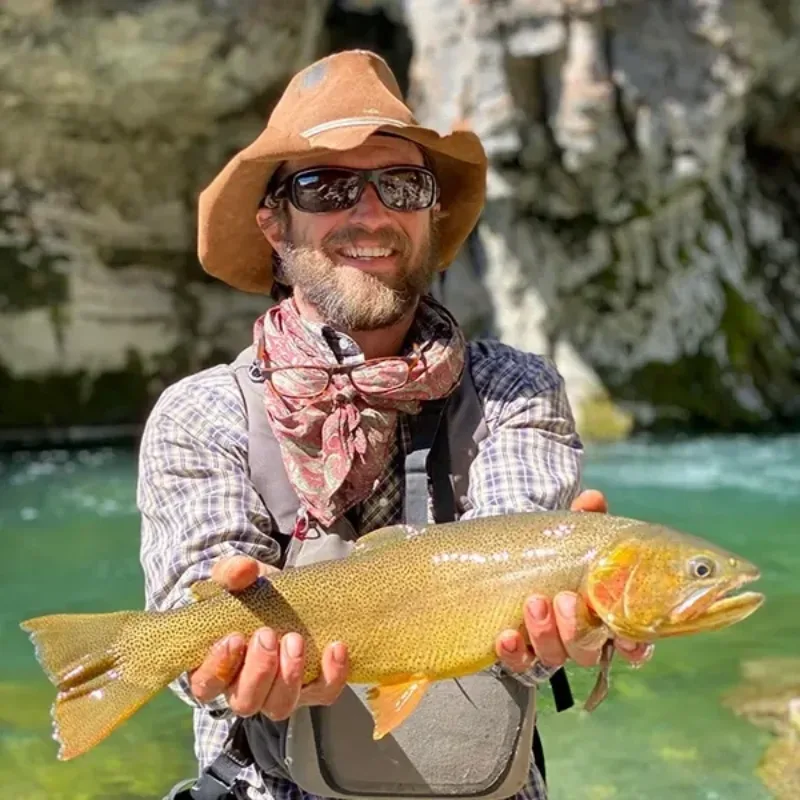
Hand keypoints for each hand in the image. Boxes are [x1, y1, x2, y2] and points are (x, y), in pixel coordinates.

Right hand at [188, 555, 348, 719]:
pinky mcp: (311, 688)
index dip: (218, 668)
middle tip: (268, 635)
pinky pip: (323, 693)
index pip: (206, 685)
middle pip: (245, 702)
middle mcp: (244, 689)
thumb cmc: (247, 595)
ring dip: (289, 676)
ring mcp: (279, 692)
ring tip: (296, 640)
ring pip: (280, 705)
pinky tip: (335, 647)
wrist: (282, 596)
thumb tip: (244, 569)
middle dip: (259, 671)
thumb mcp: (234, 579)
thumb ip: (231, 572)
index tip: (234, 638)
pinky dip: (332, 675)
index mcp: (216, 668)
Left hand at [495, 490, 653, 671]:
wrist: (513, 556)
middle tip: (565, 599)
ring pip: (554, 657)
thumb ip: (585, 518)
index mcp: (605, 614)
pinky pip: (519, 662)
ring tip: (534, 602)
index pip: (633, 644)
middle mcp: (581, 636)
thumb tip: (592, 499)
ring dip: (545, 633)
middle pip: (588, 651)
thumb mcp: (572, 532)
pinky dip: (514, 652)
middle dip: (576, 629)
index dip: (634, 646)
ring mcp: (550, 644)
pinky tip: (506, 636)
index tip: (627, 638)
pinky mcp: (520, 649)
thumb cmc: (556, 550)